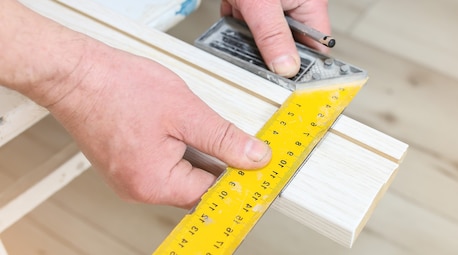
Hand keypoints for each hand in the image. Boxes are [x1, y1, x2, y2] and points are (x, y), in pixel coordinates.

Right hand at [48, 42, 270, 208]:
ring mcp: (129, 178)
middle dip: (217, 163)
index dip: (236, 175)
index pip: (212, 192)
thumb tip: (253, 156)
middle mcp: (139, 188)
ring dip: (197, 155)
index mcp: (154, 183)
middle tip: (231, 140)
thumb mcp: (186, 111)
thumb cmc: (117, 89)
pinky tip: (178, 130)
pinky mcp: (124, 166)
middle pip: (196, 187)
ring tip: (193, 126)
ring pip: (180, 176)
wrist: (75, 75)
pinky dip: (178, 151)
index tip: (255, 164)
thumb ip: (224, 138)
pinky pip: (162, 167)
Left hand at [220, 0, 329, 77]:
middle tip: (254, 42)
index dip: (305, 66)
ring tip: (241, 11)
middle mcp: (294, 6)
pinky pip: (247, 23)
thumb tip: (287, 68)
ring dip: (248, 31)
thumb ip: (274, 37)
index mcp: (309, 5)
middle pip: (286, 44)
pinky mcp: (253, 3)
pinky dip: (236, 20)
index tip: (289, 80)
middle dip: (267, 46)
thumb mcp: (262, 5)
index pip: (316, 47)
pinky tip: (232, 7)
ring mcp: (272, 5)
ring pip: (263, 35)